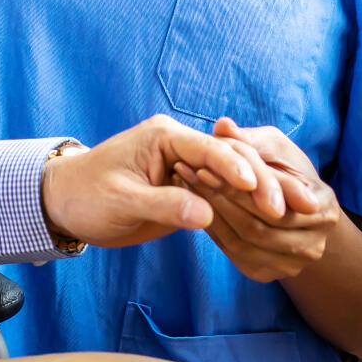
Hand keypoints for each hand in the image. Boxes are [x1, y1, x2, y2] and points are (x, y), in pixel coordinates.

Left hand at [40, 113, 285, 247]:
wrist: (63, 203)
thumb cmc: (85, 196)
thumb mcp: (122, 202)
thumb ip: (165, 205)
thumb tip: (206, 215)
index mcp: (165, 137)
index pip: (213, 151)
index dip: (242, 172)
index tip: (268, 195)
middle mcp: (180, 147)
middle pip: (232, 162)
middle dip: (265, 185)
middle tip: (296, 209)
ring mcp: (186, 167)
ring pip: (234, 179)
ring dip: (263, 197)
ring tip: (298, 216)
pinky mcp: (186, 189)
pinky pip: (224, 195)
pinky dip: (247, 207)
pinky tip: (273, 223)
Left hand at [173, 118, 341, 282]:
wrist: (295, 209)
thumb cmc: (284, 168)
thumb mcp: (273, 146)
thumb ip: (250, 140)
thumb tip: (223, 126)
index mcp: (323, 207)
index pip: (273, 201)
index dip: (235, 185)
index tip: (202, 165)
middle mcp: (315, 243)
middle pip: (257, 227)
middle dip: (218, 200)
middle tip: (184, 176)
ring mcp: (293, 265)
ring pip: (243, 244)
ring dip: (209, 216)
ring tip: (183, 189)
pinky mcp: (269, 273)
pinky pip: (235, 256)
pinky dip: (212, 232)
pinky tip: (194, 209)